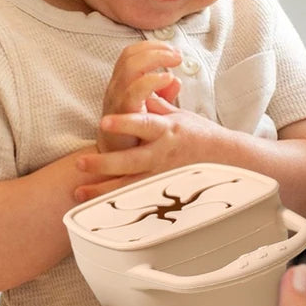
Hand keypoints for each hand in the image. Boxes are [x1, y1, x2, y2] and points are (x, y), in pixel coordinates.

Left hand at [76, 97, 224, 200]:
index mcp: (166, 130)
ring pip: (130, 186)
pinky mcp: (163, 193)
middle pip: (131, 161)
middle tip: (82, 163)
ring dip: (103, 190)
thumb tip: (135, 92)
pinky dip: (118, 208)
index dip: (124, 124)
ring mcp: (162, 176)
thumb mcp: (178, 115)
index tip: (105, 121)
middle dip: (105, 163)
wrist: (225, 159)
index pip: (143, 125)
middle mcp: (162, 154)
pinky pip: (137, 203)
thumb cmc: (199, 135)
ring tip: (80, 192)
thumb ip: (153, 106)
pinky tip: (97, 213)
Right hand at [99, 41, 181, 151]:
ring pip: (130, 68)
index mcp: (121, 84)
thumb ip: (162, 94)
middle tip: (177, 55)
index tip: (173, 51)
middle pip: (130, 56)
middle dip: (155, 50)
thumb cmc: (135, 136)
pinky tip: (168, 79)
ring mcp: (117, 101)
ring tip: (174, 61)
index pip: (131, 54)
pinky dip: (151, 81)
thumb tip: (176, 80)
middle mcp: (116, 88)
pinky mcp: (122, 116)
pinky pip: (133, 93)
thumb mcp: (150, 110)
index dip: (151, 47)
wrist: (117, 164)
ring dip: (154, 58)